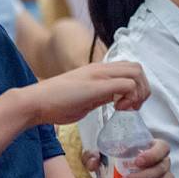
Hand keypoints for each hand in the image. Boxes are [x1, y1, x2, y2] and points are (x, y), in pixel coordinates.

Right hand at [21, 61, 149, 125]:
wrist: (35, 102)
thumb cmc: (55, 104)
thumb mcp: (85, 98)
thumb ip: (101, 96)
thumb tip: (114, 100)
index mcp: (97, 71)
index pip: (129, 68)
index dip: (135, 87)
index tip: (126, 106)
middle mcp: (100, 68)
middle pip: (137, 67)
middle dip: (142, 89)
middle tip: (131, 107)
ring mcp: (98, 75)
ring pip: (136, 73)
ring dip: (138, 93)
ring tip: (125, 108)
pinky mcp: (96, 85)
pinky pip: (126, 85)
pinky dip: (130, 99)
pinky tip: (117, 110)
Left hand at [82, 139, 177, 177]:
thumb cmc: (111, 169)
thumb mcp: (98, 161)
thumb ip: (91, 157)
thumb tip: (93, 162)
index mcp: (150, 148)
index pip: (162, 146)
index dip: (153, 153)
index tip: (137, 161)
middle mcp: (162, 163)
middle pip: (161, 167)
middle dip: (142, 177)